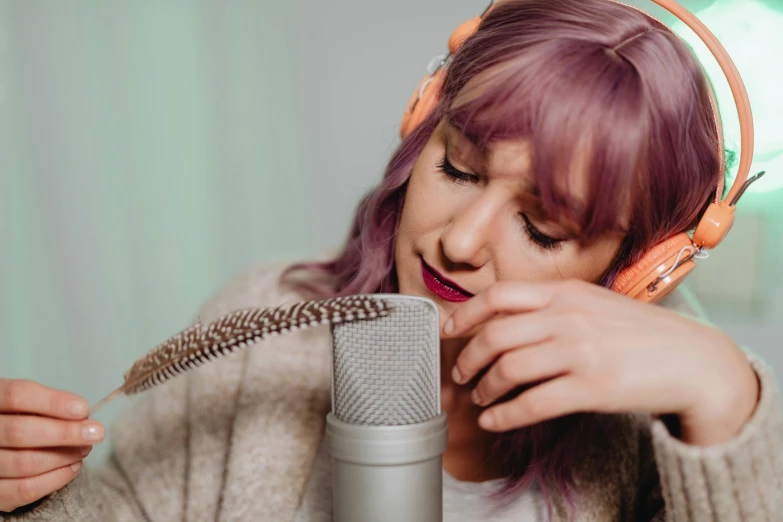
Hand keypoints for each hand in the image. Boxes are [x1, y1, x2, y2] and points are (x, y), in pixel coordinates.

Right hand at [0, 379, 104, 511]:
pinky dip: (55, 478)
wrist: (0, 447)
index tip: (83, 409)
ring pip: (24, 463)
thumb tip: (82, 416)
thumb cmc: (17, 420)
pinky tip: (74, 466)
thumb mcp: (26, 404)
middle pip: (20, 432)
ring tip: (85, 448)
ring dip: (64, 456)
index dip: (53, 402)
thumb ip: (48, 406)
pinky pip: (24, 490)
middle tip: (96, 432)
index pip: (17, 395)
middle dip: (66, 433)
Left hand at [444, 280, 759, 445]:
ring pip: (508, 369)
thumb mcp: (595, 303)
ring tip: (479, 398)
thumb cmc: (641, 334)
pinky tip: (494, 421)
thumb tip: (504, 320)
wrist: (693, 361)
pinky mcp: (591, 388)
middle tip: (460, 375)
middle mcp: (568, 317)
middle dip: (468, 358)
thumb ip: (554, 307)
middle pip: (495, 335)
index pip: (499, 295)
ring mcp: (579, 351)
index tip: (449, 331)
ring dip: (484, 389)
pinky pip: (531, 404)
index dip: (465, 314)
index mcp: (566, 293)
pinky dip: (504, 415)